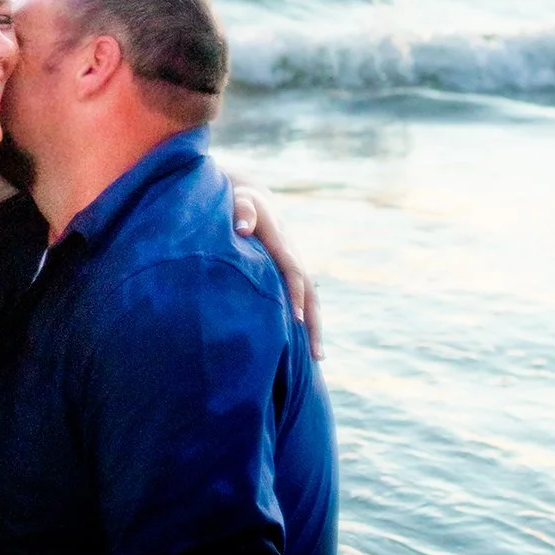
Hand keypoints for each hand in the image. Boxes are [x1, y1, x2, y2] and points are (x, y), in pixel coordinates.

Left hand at [230, 182, 322, 359]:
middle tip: (316, 355)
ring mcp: (293, 266)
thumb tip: (241, 228)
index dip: (296, 296)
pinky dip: (305, 319)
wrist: (250, 196)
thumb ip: (241, 210)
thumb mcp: (239, 198)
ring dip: (314, 327)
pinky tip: (301, 344)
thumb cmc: (238, 200)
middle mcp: (293, 256)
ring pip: (309, 299)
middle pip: (310, 293)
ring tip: (316, 359)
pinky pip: (300, 299)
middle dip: (314, 324)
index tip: (297, 321)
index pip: (293, 273)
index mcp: (282, 242)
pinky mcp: (287, 273)